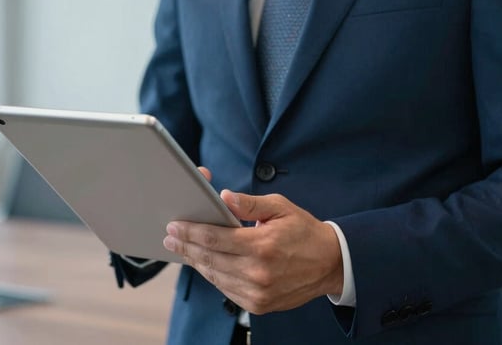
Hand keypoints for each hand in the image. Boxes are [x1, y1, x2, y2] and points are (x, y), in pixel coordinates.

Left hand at [163, 167, 343, 313]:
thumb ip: (250, 204)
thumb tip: (224, 197)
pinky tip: (205, 264)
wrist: (330, 264)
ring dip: (196, 262)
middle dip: (186, 246)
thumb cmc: (304, 232)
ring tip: (183, 249)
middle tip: (170, 237)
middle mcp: (258, 272)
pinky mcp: (259, 305)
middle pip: (210, 259)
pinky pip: (226, 290)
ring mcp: (258, 293)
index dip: (190, 232)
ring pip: (215, 276)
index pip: (215, 239)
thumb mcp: (281, 208)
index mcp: (262, 246)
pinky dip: (213, 276)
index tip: (174, 226)